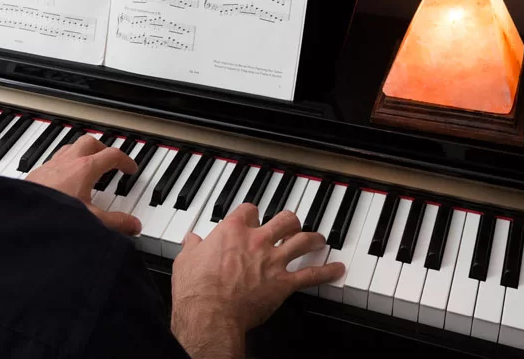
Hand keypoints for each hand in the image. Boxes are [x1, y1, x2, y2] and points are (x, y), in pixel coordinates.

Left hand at [25, 134, 140, 235]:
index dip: (126, 160)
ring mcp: (51, 164)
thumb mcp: (92, 221)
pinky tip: (64, 179)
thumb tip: (134, 225)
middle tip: (110, 160)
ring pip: (71, 147)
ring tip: (89, 165)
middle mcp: (68, 161)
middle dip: (103, 148)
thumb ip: (116, 223)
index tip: (130, 169)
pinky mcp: (38, 172)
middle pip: (90, 142)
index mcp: (85, 168)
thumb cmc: (53, 214)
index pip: (112, 155)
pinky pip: (56, 159)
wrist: (22, 215)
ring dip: (83, 152)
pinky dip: (66, 162)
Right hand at [170, 205, 344, 358]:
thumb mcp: (186, 260)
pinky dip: (327, 271)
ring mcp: (273, 261)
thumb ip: (192, 247)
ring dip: (313, 239)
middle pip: (283, 219)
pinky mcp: (284, 283)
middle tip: (291, 224)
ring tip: (318, 239)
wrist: (210, 313)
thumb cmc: (196, 288)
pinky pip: (312, 275)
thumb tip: (191, 240)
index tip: (252, 216)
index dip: (252, 212)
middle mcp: (257, 240)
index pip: (249, 209)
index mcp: (232, 231)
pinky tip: (337, 269)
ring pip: (302, 241)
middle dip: (290, 221)